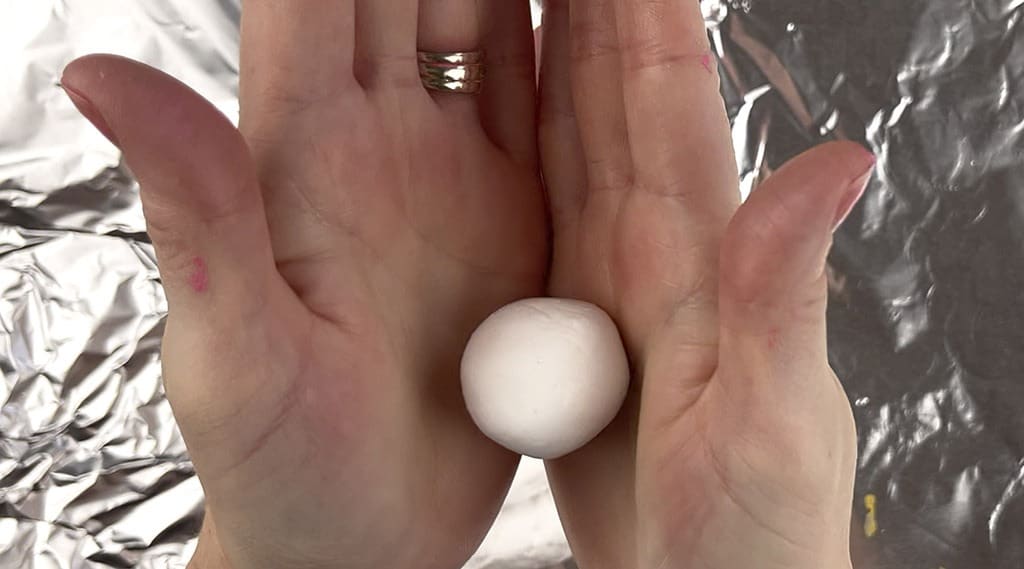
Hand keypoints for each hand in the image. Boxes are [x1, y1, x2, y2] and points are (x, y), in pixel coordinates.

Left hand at [61, 2, 543, 567]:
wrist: (356, 535)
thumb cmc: (279, 466)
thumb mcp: (230, 352)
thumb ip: (194, 212)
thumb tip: (95, 69)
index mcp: (302, 159)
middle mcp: (378, 147)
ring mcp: (451, 175)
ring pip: (485, 25)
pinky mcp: (511, 216)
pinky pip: (543, 104)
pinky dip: (571, 40)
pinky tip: (592, 1)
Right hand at [538, 2, 872, 567]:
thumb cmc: (754, 532)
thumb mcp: (769, 418)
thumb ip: (782, 291)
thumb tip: (840, 161)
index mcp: (696, 259)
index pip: (669, 102)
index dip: (642, 10)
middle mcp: (654, 252)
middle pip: (614, 99)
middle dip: (587, 9)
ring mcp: (607, 282)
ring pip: (573, 141)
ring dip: (548, 57)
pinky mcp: (565, 323)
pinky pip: (540, 212)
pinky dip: (519, 149)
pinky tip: (499, 111)